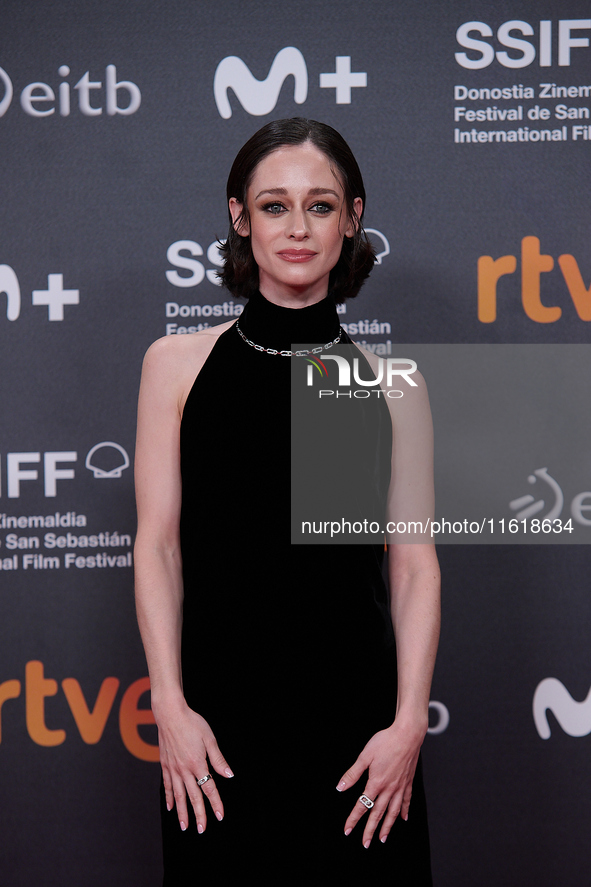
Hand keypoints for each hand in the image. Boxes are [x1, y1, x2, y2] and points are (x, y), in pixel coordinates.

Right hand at [156, 701, 233, 832]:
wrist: (170, 714)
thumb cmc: (192, 723)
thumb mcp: (210, 739)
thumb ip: (218, 759)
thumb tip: (229, 775)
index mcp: (197, 764)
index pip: (209, 788)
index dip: (215, 803)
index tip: (220, 816)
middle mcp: (184, 770)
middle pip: (193, 797)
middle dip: (199, 815)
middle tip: (202, 830)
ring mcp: (173, 768)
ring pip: (179, 795)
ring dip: (182, 812)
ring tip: (185, 826)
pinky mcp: (165, 765)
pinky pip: (168, 785)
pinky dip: (169, 798)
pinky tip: (171, 807)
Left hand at [336, 721, 423, 846]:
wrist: (407, 735)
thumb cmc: (385, 742)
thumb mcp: (365, 756)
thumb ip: (352, 773)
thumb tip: (340, 787)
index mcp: (376, 783)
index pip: (362, 805)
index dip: (353, 819)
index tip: (347, 830)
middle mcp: (389, 788)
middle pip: (378, 814)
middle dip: (370, 830)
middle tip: (366, 844)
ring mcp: (400, 786)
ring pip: (393, 812)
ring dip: (387, 826)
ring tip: (383, 838)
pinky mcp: (408, 782)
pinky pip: (406, 801)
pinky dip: (404, 811)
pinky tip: (404, 819)